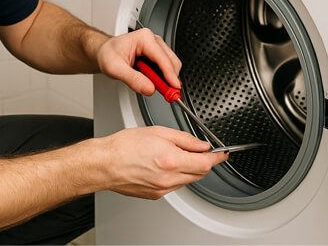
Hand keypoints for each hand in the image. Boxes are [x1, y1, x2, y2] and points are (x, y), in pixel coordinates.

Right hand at [93, 126, 227, 199]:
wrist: (105, 164)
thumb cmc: (124, 146)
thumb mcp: (158, 132)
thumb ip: (184, 139)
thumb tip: (202, 145)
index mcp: (171, 160)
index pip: (205, 162)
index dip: (217, 158)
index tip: (222, 154)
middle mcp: (169, 178)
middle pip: (199, 173)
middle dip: (203, 162)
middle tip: (199, 151)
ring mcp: (162, 189)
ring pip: (188, 180)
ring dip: (189, 169)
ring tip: (173, 155)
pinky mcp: (156, 195)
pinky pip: (174, 186)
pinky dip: (176, 176)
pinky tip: (163, 165)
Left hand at [96, 28, 181, 94]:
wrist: (105, 52)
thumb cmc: (108, 55)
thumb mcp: (115, 69)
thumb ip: (133, 80)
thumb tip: (149, 88)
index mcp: (144, 39)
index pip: (162, 59)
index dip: (170, 75)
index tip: (174, 88)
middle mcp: (153, 40)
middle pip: (172, 61)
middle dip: (170, 78)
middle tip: (166, 93)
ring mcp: (157, 46)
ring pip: (172, 64)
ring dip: (166, 78)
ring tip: (153, 85)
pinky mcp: (158, 53)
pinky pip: (167, 66)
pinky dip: (164, 76)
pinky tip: (153, 81)